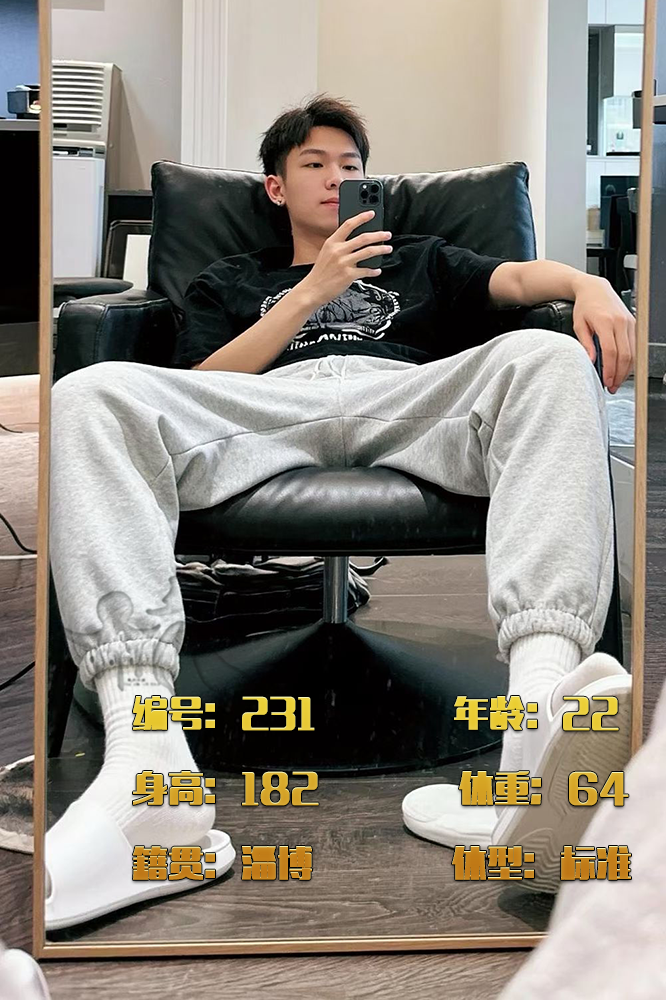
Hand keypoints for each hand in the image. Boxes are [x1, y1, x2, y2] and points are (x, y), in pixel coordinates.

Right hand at [299, 211, 392, 307]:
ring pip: (368, 252)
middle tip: (387, 234)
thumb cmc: (320, 273)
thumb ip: (340, 245)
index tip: (372, 214)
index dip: (361, 217)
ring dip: (381, 249)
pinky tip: (377, 270)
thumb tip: (358, 241)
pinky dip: (374, 270)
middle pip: (363, 238)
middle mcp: (338, 251)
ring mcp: (344, 263)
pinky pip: (366, 270)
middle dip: (378, 235)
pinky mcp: (348, 275)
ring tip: (388, 249)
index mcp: (332, 243)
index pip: (348, 225)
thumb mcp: (326, 253)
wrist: (312, 289)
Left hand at [572, 276, 635, 393]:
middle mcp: (620, 322)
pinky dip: (630, 360)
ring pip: (633, 352)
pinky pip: (635, 346)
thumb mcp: (579, 325)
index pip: (611, 351)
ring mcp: (630, 322)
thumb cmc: (585, 306)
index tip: (606, 382)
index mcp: (605, 322)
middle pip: (625, 355)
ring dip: (626, 370)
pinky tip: (622, 369)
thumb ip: (585, 344)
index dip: (610, 369)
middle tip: (612, 386)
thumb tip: (591, 361)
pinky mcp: (633, 324)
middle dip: (619, 374)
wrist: (595, 288)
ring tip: (617, 381)